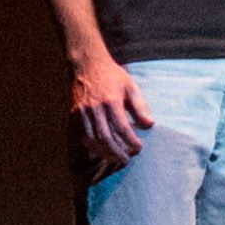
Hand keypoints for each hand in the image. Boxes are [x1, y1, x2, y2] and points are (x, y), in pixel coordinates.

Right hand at [71, 51, 155, 167]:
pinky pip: (82, 135)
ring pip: (91, 139)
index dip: (130, 141)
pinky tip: (101, 151)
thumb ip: (140, 107)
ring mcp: (82, 112)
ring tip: (115, 157)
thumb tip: (150, 125)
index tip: (139, 148)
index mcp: (111, 101)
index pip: (121, 128)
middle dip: (116, 151)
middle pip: (105, 137)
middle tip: (126, 159)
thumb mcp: (131, 88)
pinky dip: (91, 146)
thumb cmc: (113, 77)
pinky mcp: (74, 114)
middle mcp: (94, 108)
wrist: (88, 66)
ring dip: (104, 151)